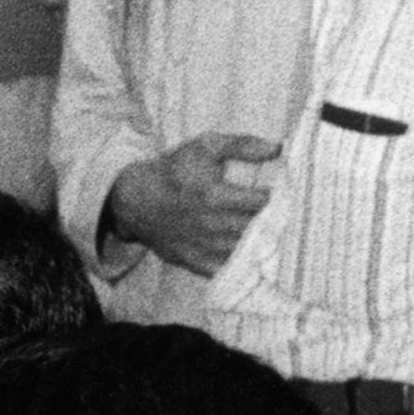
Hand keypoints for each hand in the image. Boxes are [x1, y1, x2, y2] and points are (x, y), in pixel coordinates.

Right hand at [103, 132, 279, 276]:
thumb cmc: (174, 170)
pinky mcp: (193, 261)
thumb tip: (278, 148)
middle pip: (256, 227)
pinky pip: (224, 269)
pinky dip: (238, 263)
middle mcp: (209, 224)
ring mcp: (201, 246)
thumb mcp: (206, 146)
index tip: (273, 192)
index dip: (273, 196)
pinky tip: (244, 251)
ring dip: (257, 241)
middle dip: (269, 219)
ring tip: (260, 229)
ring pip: (244, 250)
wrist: (135, 200)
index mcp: (214, 195)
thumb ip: (243, 145)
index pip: (261, 201)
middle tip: (273, 212)